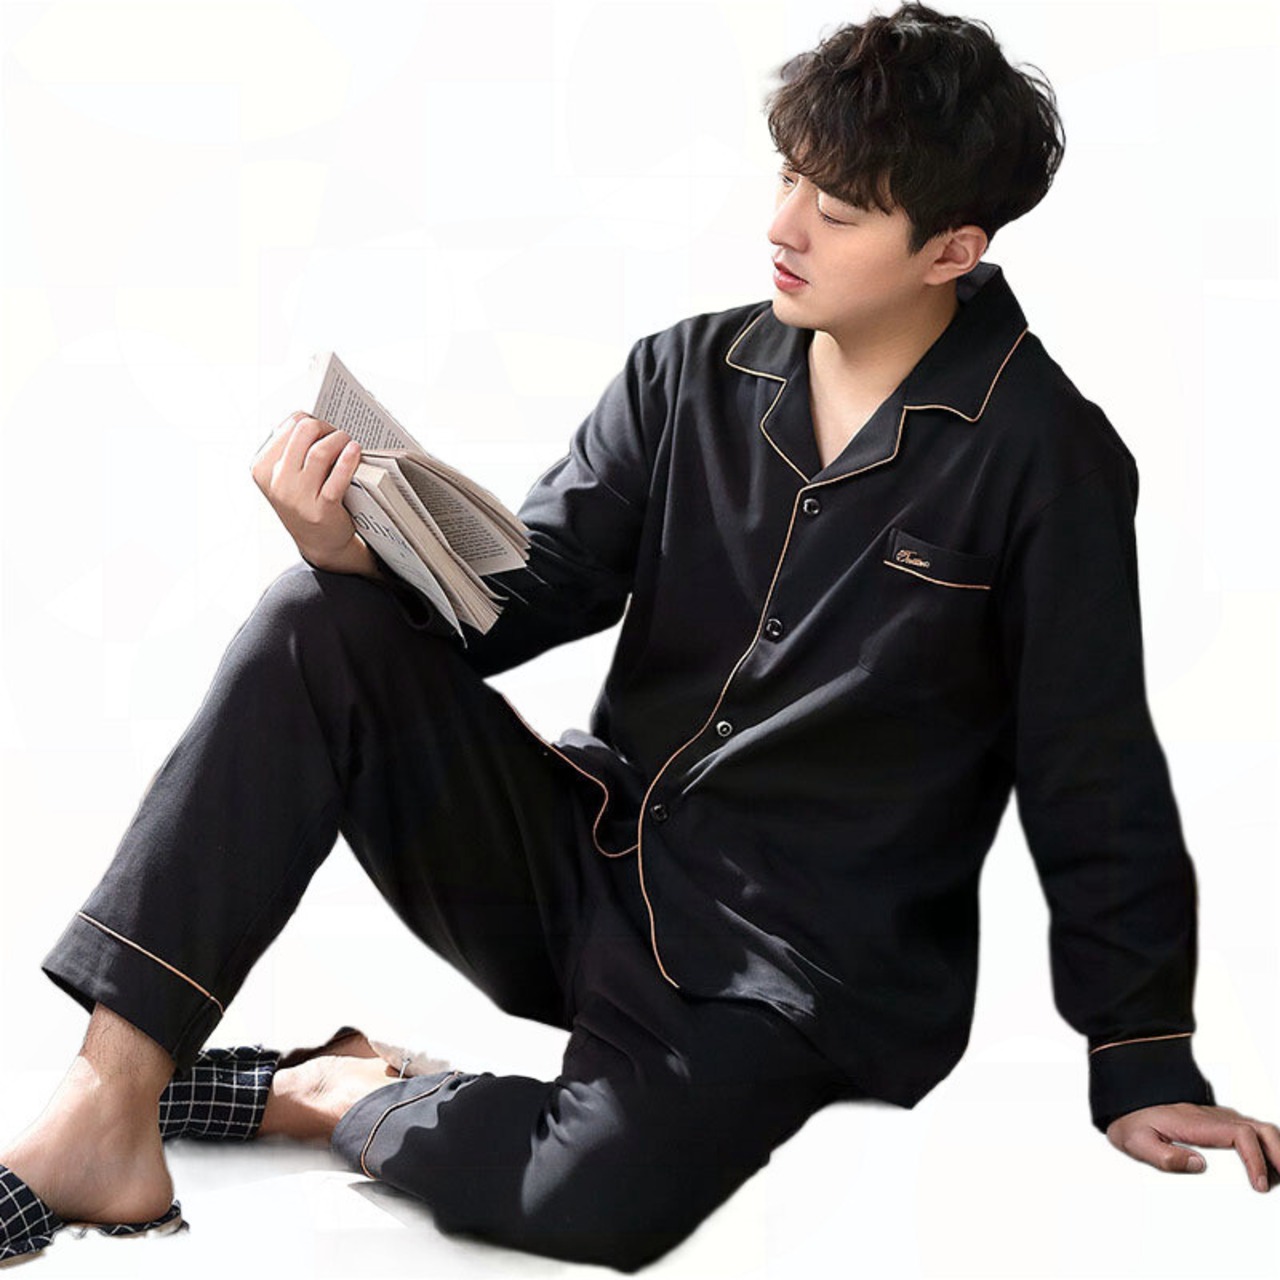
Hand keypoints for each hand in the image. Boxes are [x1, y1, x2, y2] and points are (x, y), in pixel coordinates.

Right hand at [252, 410, 377, 576]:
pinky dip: (348, 460)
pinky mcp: (320, 509)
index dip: (311, 420)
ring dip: (340, 440)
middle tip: (338, 434)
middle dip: (326, 426)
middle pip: (304, 431)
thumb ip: (292, 450)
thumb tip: (315, 419)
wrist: (320, 543)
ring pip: (320, 451)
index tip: (324, 428)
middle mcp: (277, 482)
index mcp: (263, 468)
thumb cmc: (307, 502)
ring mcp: (297, 497)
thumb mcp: (286, 477)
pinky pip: (337, 477)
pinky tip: (355, 451)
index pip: (289, 425)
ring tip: (349, 442)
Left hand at [1106, 1101, 1279, 1191]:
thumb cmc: (1133, 1124)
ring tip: (1278, 1179)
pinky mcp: (1219, 1124)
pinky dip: (1266, 1148)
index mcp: (1196, 1123)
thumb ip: (1165, 1156)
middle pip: (1260, 1128)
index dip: (1255, 1159)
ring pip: (1260, 1129)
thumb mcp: (1137, 1142)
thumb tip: (1198, 1165)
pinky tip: (1268, 1169)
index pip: (1240, 1134)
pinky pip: (1251, 1132)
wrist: (1126, 1103)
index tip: (1259, 1185)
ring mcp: (1218, 1119)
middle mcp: (1213, 1117)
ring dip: (1276, 1151)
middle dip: (1279, 1154)